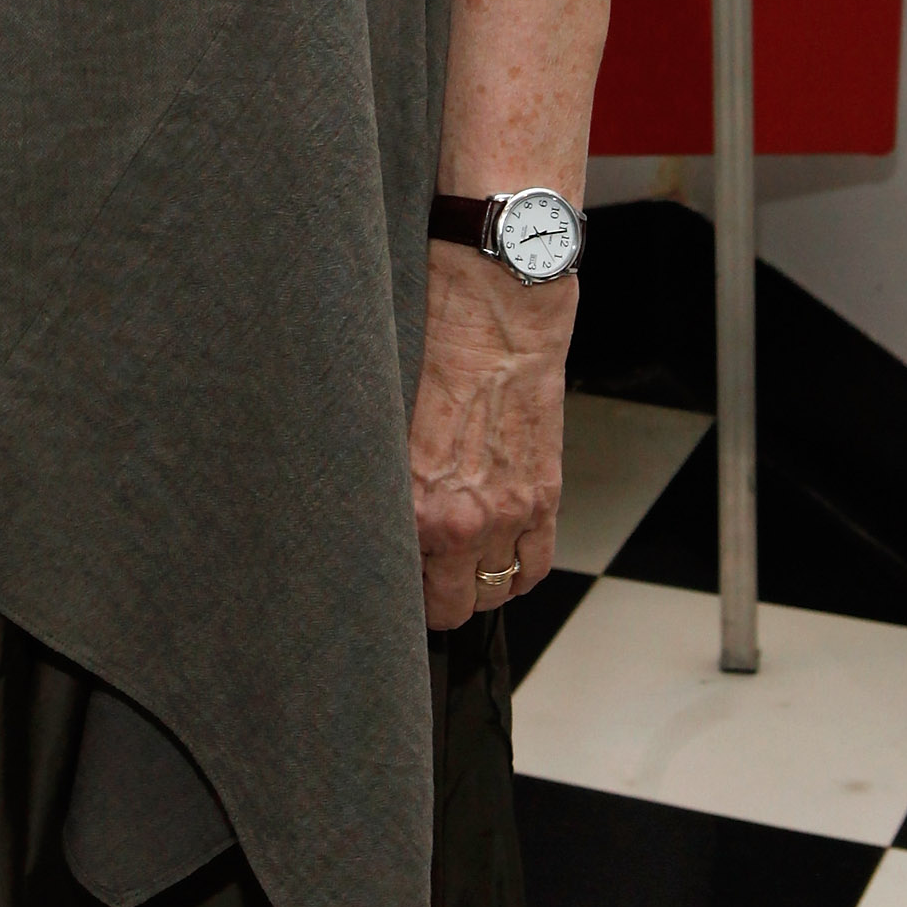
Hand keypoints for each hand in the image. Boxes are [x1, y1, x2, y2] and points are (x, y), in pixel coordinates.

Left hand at [408, 242, 571, 630]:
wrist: (495, 299)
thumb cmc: (429, 338)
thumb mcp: (380, 410)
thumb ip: (376, 470)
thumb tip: (361, 503)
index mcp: (411, 498)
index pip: (396, 585)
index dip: (389, 584)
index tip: (380, 572)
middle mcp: (462, 517)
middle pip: (450, 607)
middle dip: (432, 599)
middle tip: (418, 576)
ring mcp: (509, 510)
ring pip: (494, 593)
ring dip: (475, 585)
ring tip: (456, 564)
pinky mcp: (545, 493)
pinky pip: (535, 565)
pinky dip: (517, 572)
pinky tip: (499, 558)